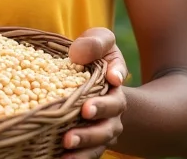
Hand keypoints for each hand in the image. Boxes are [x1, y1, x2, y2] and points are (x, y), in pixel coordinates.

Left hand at [62, 28, 128, 157]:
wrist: (90, 79)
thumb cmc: (93, 54)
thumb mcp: (98, 41)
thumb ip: (94, 42)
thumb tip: (78, 54)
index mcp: (114, 77)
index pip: (118, 75)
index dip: (117, 75)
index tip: (112, 77)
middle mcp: (114, 106)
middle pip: (112, 111)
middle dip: (100, 111)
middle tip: (84, 111)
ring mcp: (104, 126)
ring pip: (101, 138)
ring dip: (86, 141)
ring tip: (67, 142)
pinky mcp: (92, 142)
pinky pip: (89, 154)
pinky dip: (78, 158)